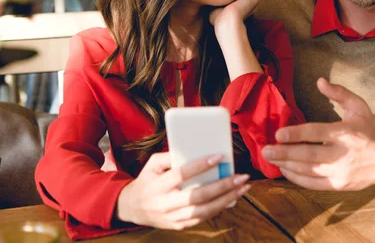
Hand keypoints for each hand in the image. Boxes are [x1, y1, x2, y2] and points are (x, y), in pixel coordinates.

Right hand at [117, 153, 250, 229]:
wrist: (132, 208)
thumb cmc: (147, 180)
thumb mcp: (152, 164)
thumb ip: (170, 156)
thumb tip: (193, 149)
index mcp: (157, 185)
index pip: (181, 174)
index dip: (200, 165)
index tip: (219, 156)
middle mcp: (165, 204)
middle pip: (198, 196)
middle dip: (223, 186)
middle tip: (241, 176)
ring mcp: (173, 217)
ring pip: (204, 211)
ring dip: (227, 199)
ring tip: (242, 188)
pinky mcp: (179, 226)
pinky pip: (203, 218)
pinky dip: (219, 208)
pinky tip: (231, 198)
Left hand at [261, 78, 374, 190]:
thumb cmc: (371, 130)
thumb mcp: (359, 107)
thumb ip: (339, 93)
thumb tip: (319, 81)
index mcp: (346, 133)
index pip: (317, 134)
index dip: (296, 134)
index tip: (278, 134)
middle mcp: (343, 155)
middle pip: (308, 156)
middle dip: (284, 153)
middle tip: (265, 150)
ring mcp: (341, 173)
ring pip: (308, 172)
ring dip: (287, 165)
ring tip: (270, 158)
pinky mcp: (340, 185)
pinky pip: (314, 184)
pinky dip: (297, 178)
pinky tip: (285, 169)